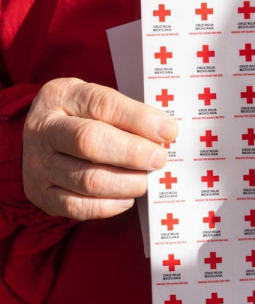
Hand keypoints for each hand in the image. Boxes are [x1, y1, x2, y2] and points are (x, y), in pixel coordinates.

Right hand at [22, 78, 177, 220]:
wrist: (43, 141)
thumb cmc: (84, 118)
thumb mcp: (99, 102)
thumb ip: (128, 113)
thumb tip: (166, 133)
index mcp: (61, 96)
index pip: (103, 104)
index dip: (139, 119)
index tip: (168, 131)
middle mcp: (43, 129)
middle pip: (89, 142)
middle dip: (133, 153)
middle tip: (159, 159)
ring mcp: (39, 164)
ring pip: (87, 179)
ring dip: (126, 183)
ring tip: (146, 180)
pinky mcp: (42, 195)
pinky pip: (78, 207)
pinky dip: (110, 205)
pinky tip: (127, 198)